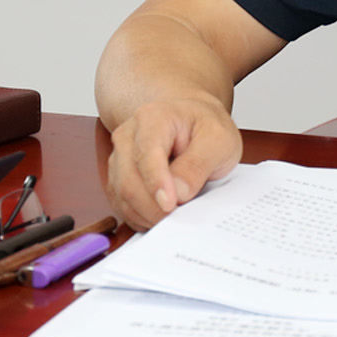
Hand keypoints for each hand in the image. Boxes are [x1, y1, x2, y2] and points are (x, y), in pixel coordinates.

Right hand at [105, 97, 241, 229]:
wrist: (194, 121)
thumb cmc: (205, 127)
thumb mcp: (218, 140)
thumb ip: (198, 164)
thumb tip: (179, 192)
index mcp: (153, 118)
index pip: (147, 154)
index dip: (157, 183)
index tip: (170, 205)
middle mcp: (128, 135)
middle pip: (128, 180)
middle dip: (152, 206)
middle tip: (179, 218)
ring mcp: (119, 156)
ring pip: (121, 195)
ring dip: (146, 214)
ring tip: (174, 217)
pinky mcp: (118, 176)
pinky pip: (121, 204)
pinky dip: (139, 216)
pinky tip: (160, 216)